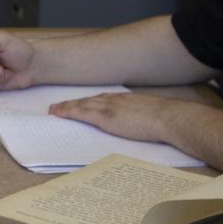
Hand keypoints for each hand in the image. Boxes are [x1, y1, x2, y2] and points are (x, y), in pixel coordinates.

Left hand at [48, 92, 176, 142]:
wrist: (169, 118)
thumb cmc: (165, 120)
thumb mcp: (149, 114)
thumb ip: (139, 116)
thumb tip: (138, 123)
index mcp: (124, 100)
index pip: (100, 99)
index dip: (87, 102)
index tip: (78, 104)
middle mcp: (114, 100)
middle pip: (88, 100)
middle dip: (72, 103)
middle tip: (57, 106)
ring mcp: (108, 107)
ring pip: (81, 105)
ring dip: (66, 107)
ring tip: (53, 110)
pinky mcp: (106, 117)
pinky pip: (82, 113)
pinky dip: (68, 112)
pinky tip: (58, 113)